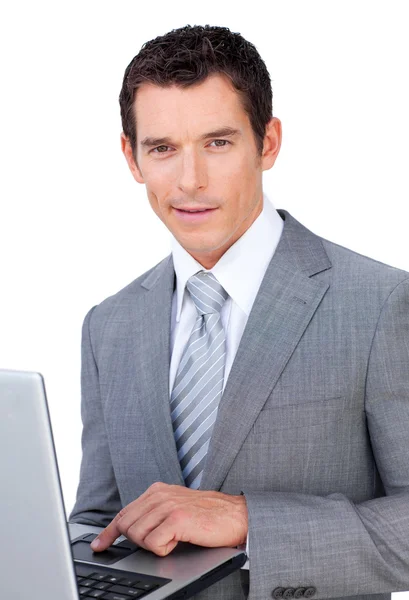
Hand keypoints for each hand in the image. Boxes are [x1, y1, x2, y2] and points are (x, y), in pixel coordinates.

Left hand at [90, 482, 247, 556]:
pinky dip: (163, 549)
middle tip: (160, 542)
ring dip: (152, 545)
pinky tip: (178, 542)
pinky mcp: (177, 519)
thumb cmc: (207, 516)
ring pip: (137, 535)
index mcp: (157, 491)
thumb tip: (131, 530)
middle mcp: (160, 495)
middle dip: (136, 541)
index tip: (99, 545)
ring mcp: (168, 505)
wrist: (235, 515)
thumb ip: (154, 514)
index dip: (109, 532)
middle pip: (127, 526)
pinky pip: (153, 543)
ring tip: (173, 539)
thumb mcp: (175, 509)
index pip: (124, 512)